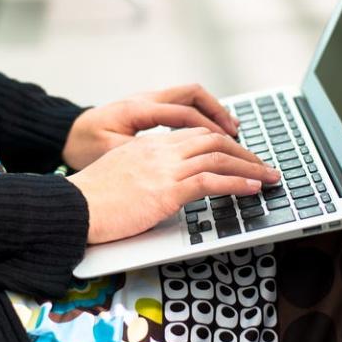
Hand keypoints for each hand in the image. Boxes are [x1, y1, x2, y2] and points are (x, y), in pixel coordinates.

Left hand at [62, 84, 239, 169]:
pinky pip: (182, 106)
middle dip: (219, 114)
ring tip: (233, 133)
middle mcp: (146, 99)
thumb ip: (140, 154)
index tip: (229, 144)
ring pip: (190, 97)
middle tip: (238, 136)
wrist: (65, 135)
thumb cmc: (83, 146)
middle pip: (194, 95)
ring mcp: (149, 101)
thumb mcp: (108, 153)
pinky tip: (212, 133)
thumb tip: (171, 162)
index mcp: (138, 109)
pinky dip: (201, 116)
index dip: (210, 129)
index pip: (184, 113)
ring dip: (213, 113)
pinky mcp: (149, 108)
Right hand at [66, 127, 279, 243]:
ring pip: (219, 156)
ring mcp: (165, 168)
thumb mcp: (122, 174)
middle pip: (214, 139)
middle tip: (263, 165)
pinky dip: (238, 183)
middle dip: (244, 152)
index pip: (196, 134)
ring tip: (269, 177)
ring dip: (250, 167)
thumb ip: (145, 171)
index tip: (239, 155)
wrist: (72, 206)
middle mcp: (161, 150)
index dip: (223, 143)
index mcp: (150, 145)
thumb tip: (162, 186)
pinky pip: (212, 181)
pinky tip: (252, 189)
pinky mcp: (167, 190)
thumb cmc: (91, 199)